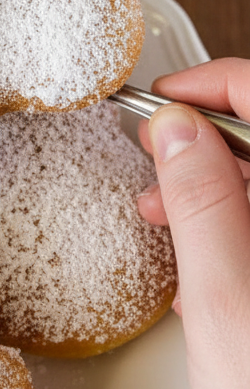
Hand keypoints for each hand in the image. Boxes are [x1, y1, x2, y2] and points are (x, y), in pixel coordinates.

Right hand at [138, 59, 249, 388]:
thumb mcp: (224, 301)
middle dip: (209, 143)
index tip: (160, 104)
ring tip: (163, 219)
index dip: (213, 87)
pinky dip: (235, 233)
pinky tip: (203, 269)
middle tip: (152, 160)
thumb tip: (178, 127)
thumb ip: (203, 202)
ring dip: (218, 190)